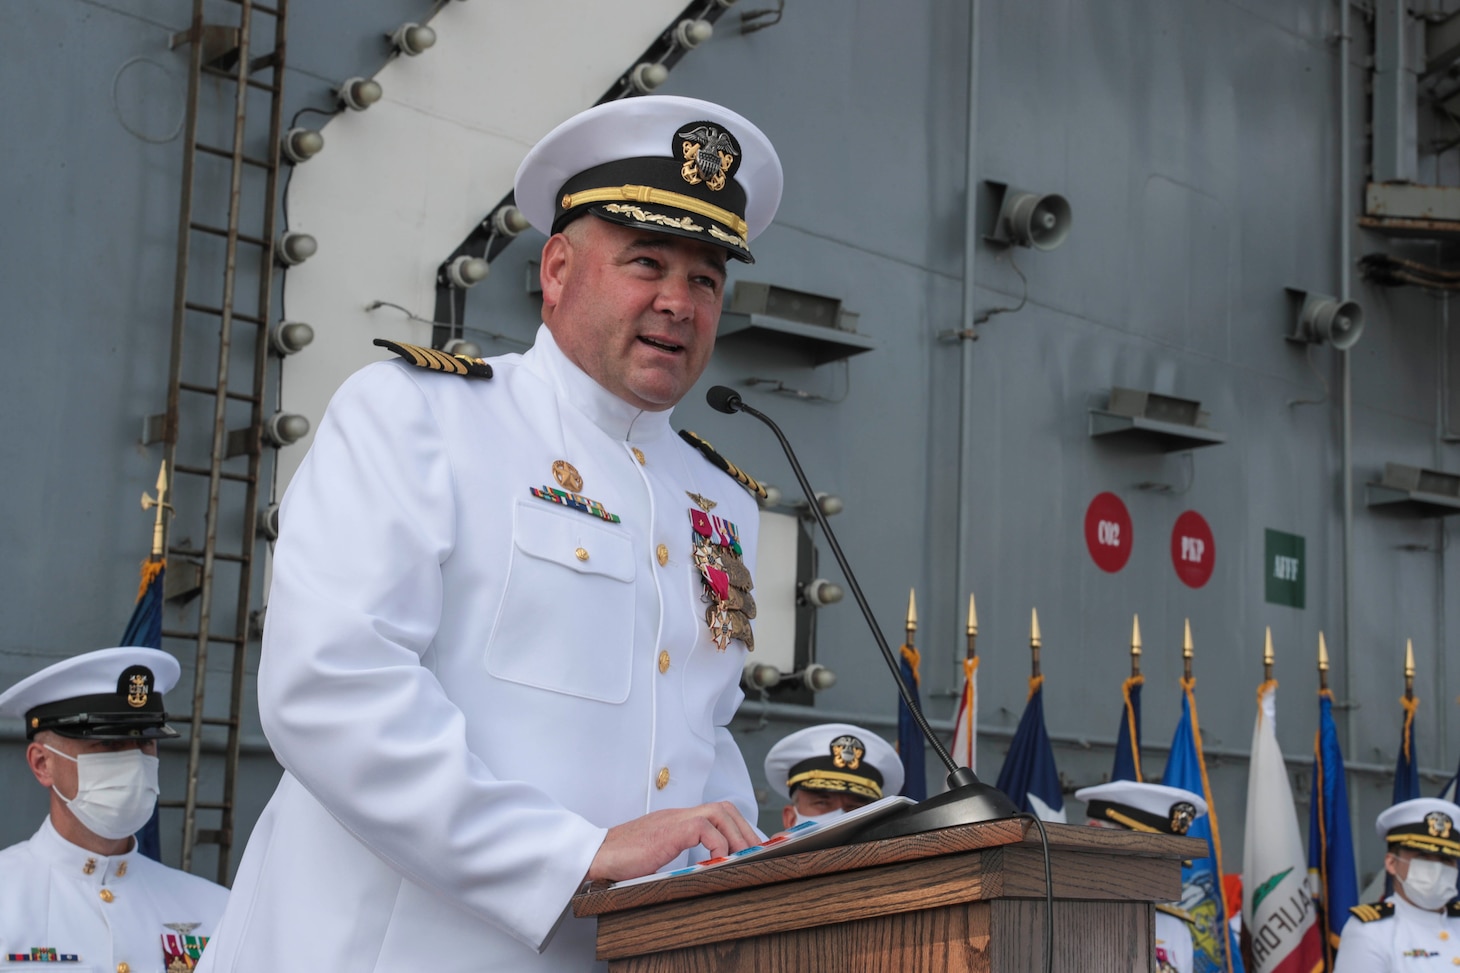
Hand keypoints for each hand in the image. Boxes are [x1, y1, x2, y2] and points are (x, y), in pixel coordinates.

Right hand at [586, 801, 759, 882]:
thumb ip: (677, 855)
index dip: (737, 827)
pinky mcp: (671, 829)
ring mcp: (674, 819)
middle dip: (744, 829)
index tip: (750, 847)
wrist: (596, 855)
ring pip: (719, 812)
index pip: (716, 813)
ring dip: (736, 834)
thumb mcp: (657, 856)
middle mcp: (678, 814)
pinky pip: (705, 828)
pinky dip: (718, 844)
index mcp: (677, 820)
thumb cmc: (621, 861)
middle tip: (756, 852)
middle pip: (724, 808)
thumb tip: (703, 871)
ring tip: (743, 856)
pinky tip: (719, 861)